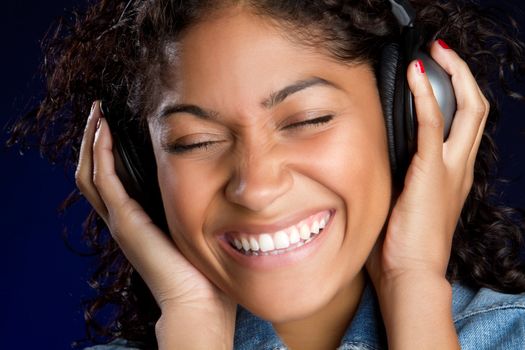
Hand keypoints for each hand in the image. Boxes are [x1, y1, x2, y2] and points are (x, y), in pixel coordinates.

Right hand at [75, 102, 235, 348]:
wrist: (199, 301)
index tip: (113, 122)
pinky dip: (100, 154)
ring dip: (91, 142)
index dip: (105, 150)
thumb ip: (189, 201)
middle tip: (98, 110)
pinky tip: (104, 131)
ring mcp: (120, 221)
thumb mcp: (192, 224)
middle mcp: (121, 219)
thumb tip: (210, 173)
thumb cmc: (201, 268)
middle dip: (93, 140)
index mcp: (135, 218)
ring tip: (97, 114)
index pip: (109, 178)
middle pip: (92, 173)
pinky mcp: (126, 222)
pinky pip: (104, 181)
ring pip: (90, 174)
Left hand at [366, 40, 488, 347]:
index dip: (455, 96)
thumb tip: (376, 160)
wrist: (408, 276)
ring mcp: (451, 170)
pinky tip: (416, 76)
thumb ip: (399, 179)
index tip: (434, 76)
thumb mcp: (403, 204)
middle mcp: (459, 169)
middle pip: (477, 110)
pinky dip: (426, 95)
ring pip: (468, 110)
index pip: (464, 126)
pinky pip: (434, 123)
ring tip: (436, 54)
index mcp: (452, 177)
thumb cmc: (400, 247)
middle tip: (442, 54)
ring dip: (453, 76)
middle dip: (462, 76)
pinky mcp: (432, 172)